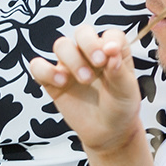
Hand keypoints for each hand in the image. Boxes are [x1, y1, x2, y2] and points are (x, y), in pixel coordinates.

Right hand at [25, 25, 145, 157]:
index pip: (109, 34)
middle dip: (88, 45)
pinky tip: (61, 83)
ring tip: (84, 80)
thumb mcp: (126, 91)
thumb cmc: (120, 107)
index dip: (108, 42)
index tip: (110, 58)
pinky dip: (45, 71)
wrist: (107, 132)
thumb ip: (119, 70)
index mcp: (112, 51)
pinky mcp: (53, 81)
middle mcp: (90, 53)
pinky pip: (38, 67)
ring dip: (72, 59)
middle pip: (82, 33)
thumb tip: (111, 49)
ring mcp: (70, 65)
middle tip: (98, 65)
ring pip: (62, 45)